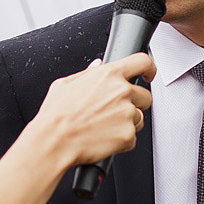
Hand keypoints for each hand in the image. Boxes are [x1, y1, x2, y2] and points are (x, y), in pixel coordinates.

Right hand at [35, 52, 154, 166]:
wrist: (54, 140)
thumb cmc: (56, 114)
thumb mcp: (65, 84)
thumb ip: (87, 72)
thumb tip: (97, 66)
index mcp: (109, 75)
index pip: (143, 62)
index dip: (149, 68)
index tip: (148, 75)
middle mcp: (122, 92)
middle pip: (145, 96)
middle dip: (134, 103)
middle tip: (115, 111)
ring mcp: (127, 114)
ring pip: (140, 118)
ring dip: (128, 122)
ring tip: (104, 126)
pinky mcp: (128, 135)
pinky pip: (133, 137)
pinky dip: (122, 140)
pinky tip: (104, 138)